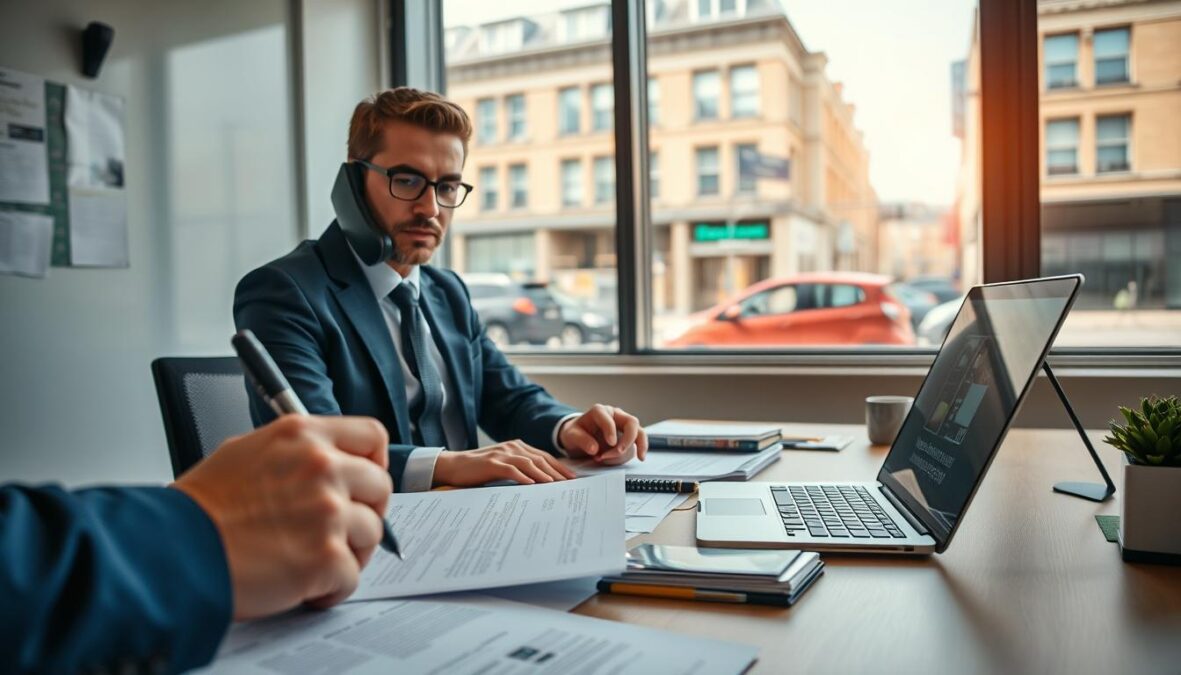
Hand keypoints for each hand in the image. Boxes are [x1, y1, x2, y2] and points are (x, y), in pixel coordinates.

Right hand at [173, 415, 391, 619]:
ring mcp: (327, 511)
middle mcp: (321, 466)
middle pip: (381, 487)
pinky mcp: (326, 556)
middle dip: (365, 511)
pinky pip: (352, 577)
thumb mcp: (247, 452)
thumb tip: (326, 461)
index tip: (366, 481)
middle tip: (339, 530)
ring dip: (348, 553)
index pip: (372, 435)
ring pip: (371, 533)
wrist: (174, 551)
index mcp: (303, 435)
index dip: (375, 462)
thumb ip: (296, 452)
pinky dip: (331, 589)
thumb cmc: (200, 511)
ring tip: (312, 561)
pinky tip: (304, 586)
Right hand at [433, 441, 576, 486]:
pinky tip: (532, 485)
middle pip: (540, 459)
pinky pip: (511, 470)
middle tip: (570, 484)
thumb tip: (541, 482)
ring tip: (556, 485)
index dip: (559, 466)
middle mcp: (512, 447)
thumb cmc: (480, 469)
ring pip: (528, 463)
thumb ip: (520, 468)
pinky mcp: (492, 463)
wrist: (454, 466)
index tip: (572, 478)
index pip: (544, 456)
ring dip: (543, 475)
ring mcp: (502, 454)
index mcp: (517, 446)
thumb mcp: (503, 465)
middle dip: (557, 472)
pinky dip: (523, 477)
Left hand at [558, 404, 647, 465]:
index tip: (610, 443)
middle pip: (632, 423)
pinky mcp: (627, 437)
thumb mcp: (571, 436)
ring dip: (632, 449)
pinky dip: (633, 454)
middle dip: (627, 440)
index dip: (611, 430)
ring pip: (639, 434)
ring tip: (614, 460)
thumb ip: (581, 440)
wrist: (578, 438)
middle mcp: (615, 415)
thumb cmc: (575, 433)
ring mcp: (623, 426)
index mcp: (600, 411)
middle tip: (618, 453)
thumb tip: (595, 449)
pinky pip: (637, 444)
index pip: (609, 417)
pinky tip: (618, 461)